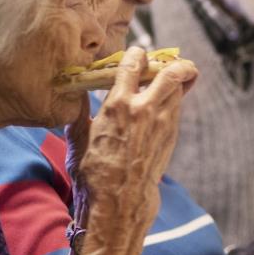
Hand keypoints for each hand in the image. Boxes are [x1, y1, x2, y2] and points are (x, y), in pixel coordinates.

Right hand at [66, 47, 200, 254]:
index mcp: (118, 105)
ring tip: (170, 81)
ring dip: (176, 82)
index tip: (137, 52)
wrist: (119, 201)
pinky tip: (163, 105)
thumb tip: (74, 97)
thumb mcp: (77, 140)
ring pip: (179, 90)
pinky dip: (173, 102)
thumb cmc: (93, 173)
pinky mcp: (171, 136)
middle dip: (177, 63)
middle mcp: (145, 109)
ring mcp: (163, 123)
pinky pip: (176, 109)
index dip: (137, 53)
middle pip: (174, 72)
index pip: (133, 64)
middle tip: (171, 63)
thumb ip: (79, 114)